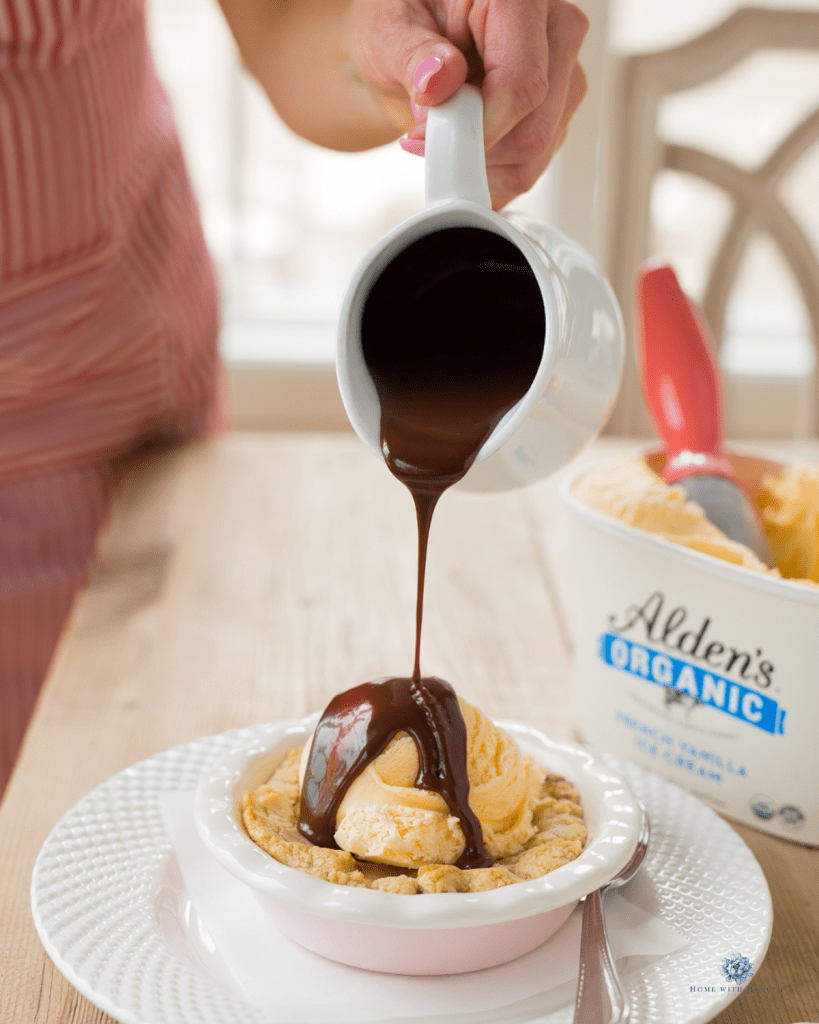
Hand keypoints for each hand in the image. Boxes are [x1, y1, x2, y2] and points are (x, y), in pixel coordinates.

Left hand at [342, 0, 588, 208]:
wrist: (411, 54)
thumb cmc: (404, 32)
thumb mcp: (389, 32)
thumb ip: (411, 56)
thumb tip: (437, 82)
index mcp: (518, 0)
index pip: (521, 84)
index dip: (479, 128)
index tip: (434, 142)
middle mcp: (554, 32)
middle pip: (534, 131)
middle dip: (474, 148)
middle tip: (427, 133)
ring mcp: (564, 76)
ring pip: (535, 155)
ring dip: (480, 163)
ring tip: (446, 128)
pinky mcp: (558, 112)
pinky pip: (531, 167)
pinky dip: (490, 171)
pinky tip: (466, 143)